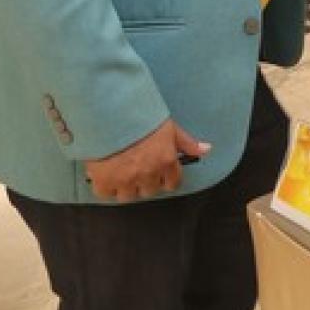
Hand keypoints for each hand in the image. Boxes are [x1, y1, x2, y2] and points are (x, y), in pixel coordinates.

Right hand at [84, 118, 208, 201]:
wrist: (110, 113)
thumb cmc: (140, 116)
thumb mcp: (169, 127)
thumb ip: (187, 143)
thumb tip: (206, 150)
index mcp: (166, 161)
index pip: (172, 183)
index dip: (166, 179)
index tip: (160, 174)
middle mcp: (148, 174)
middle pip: (150, 191)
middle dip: (146, 182)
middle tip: (138, 170)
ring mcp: (126, 180)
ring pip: (128, 196)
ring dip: (126, 187)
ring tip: (120, 172)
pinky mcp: (104, 181)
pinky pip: (105, 193)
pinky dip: (105, 186)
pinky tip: (105, 174)